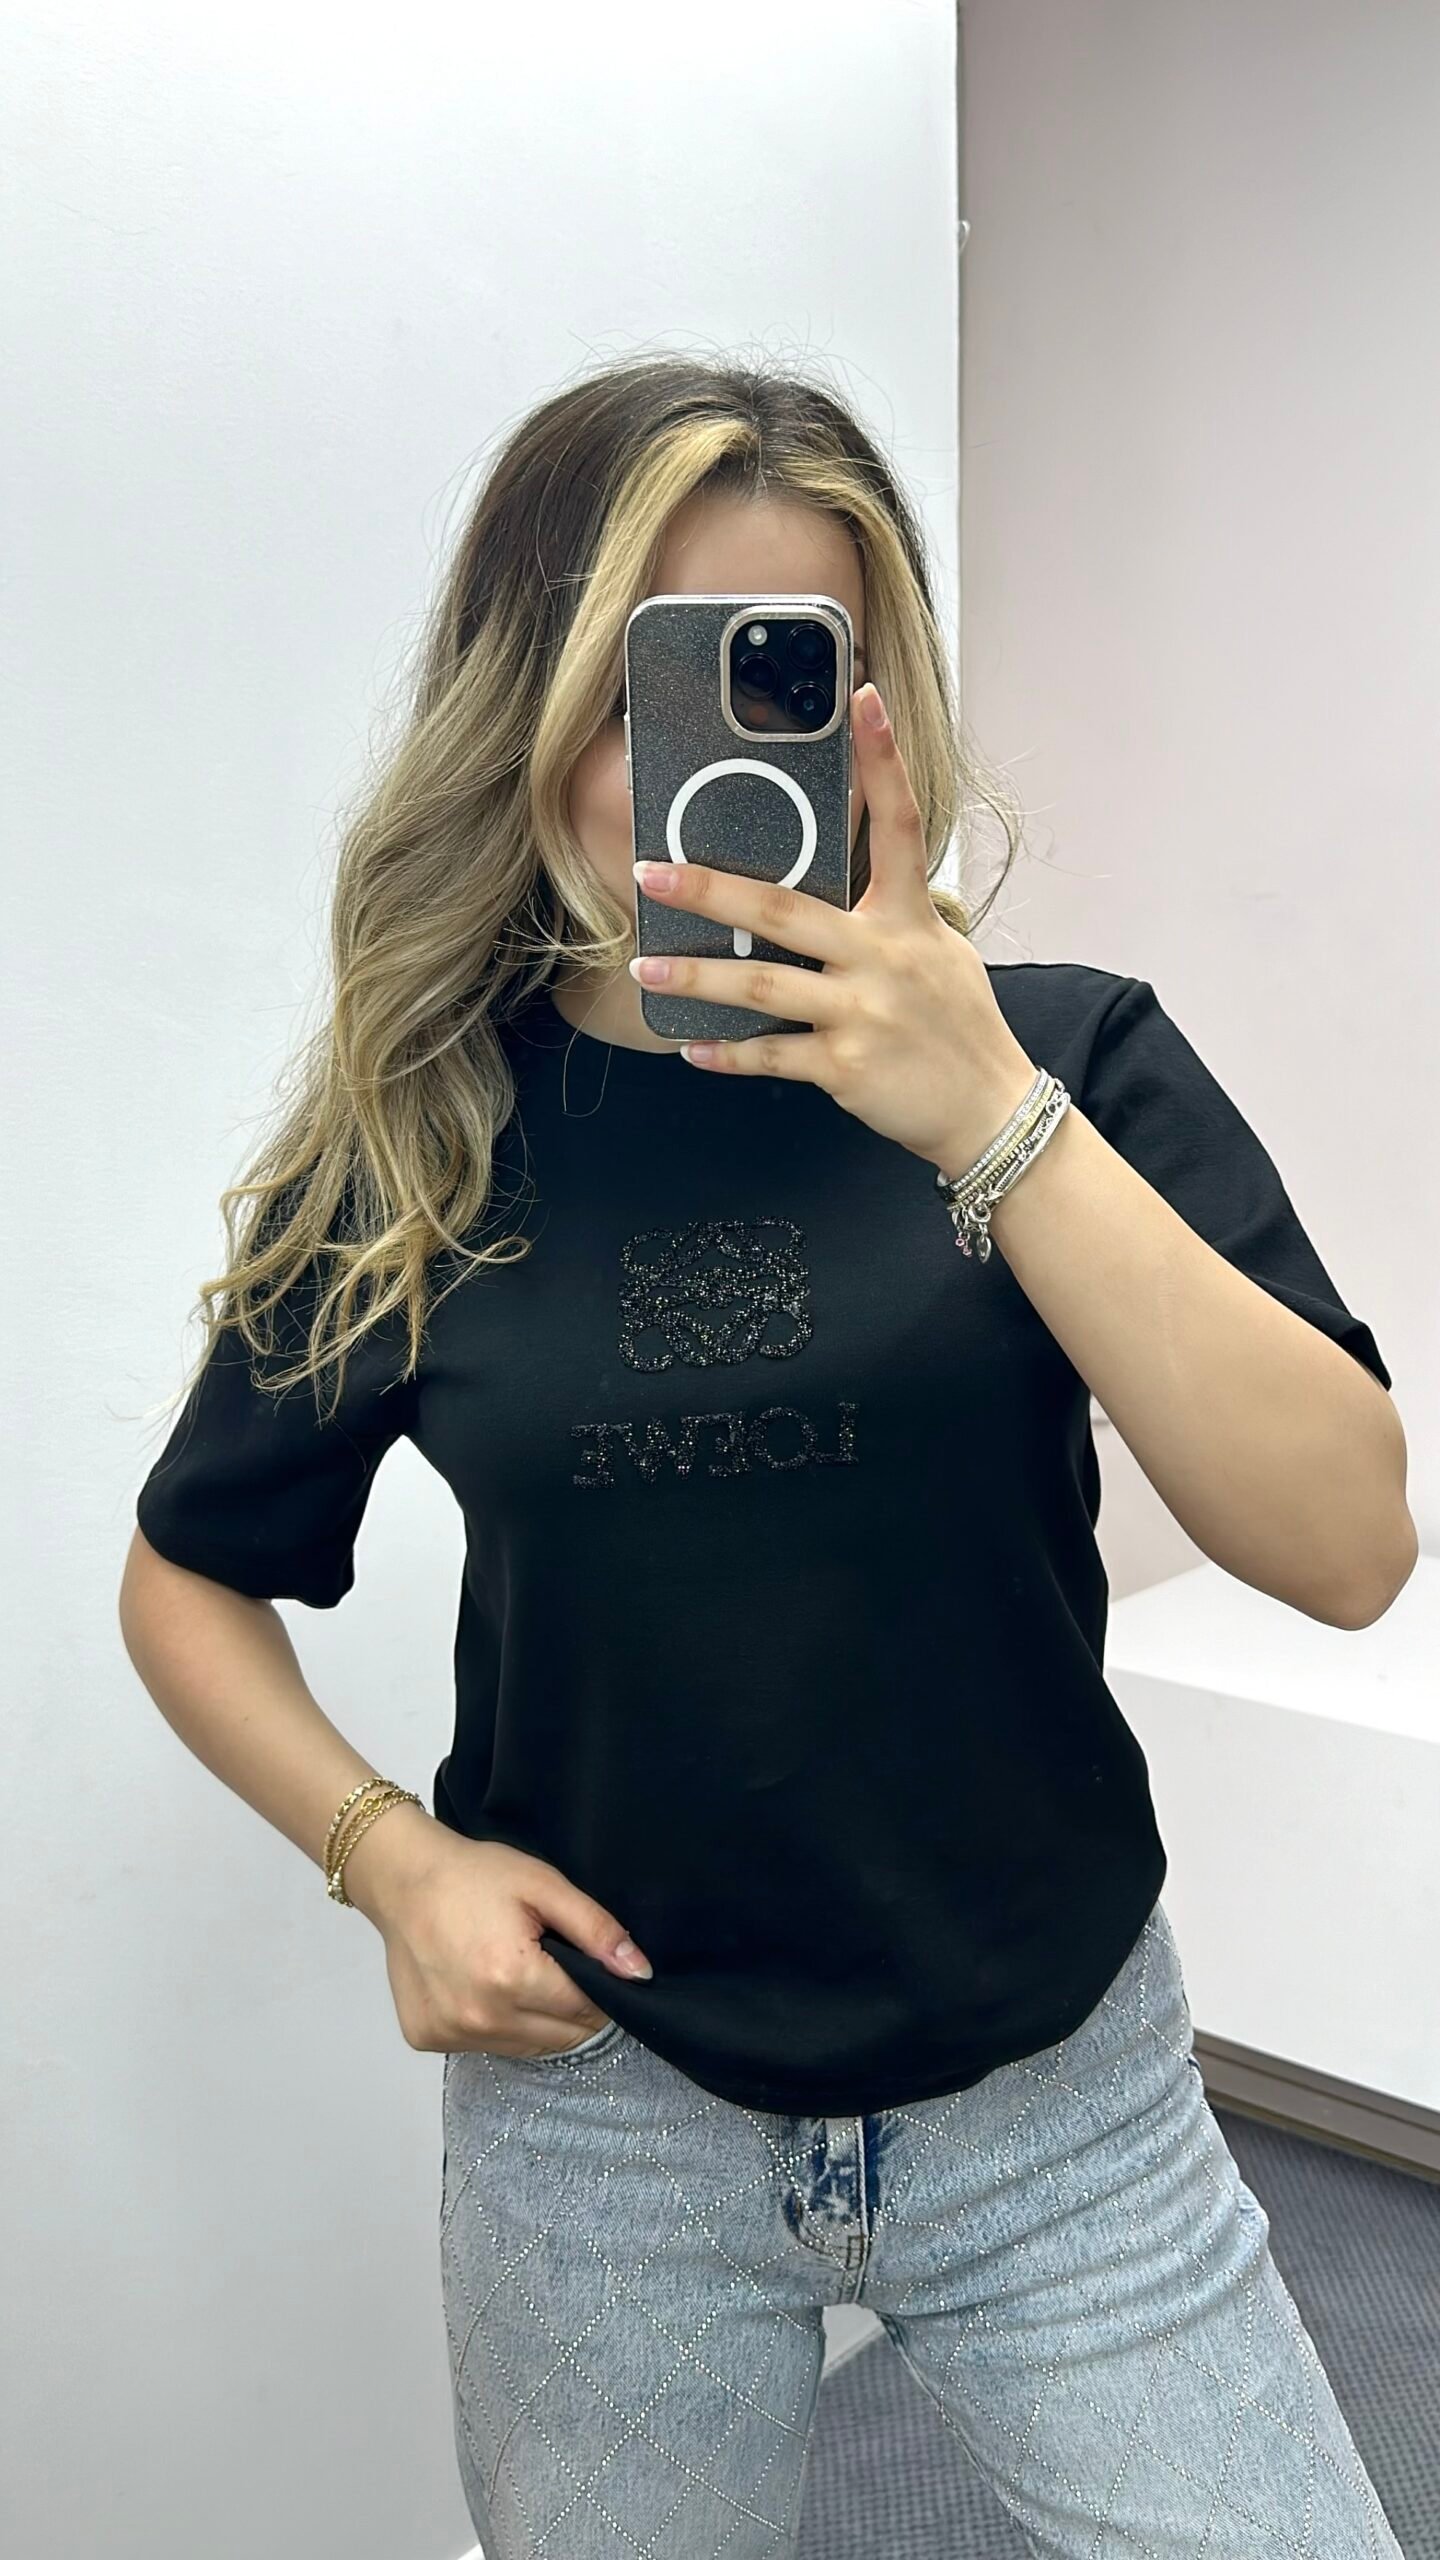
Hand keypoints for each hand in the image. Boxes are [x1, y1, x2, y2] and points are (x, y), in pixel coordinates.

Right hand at [365, 1831, 652, 2058]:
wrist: (402, 1879)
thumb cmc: (475, 1875)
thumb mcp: (543, 1886)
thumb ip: (596, 1930)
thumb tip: (639, 1974)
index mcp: (512, 1979)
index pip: (587, 2009)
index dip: (598, 1985)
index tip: (585, 1960)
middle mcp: (480, 2018)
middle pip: (562, 2037)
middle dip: (570, 2006)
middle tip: (551, 1963)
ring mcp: (451, 2033)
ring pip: (527, 2047)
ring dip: (536, 2020)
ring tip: (517, 1972)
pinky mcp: (428, 2039)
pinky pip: (487, 2045)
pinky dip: (497, 2024)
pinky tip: (484, 1986)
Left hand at [628, 682, 1039, 1180]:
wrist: (990, 1110)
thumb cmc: (960, 1029)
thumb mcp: (938, 954)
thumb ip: (887, 920)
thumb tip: (825, 897)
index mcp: (910, 919)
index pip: (899, 825)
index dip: (883, 759)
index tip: (863, 699)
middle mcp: (884, 957)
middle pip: (785, 909)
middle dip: (712, 888)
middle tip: (653, 871)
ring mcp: (863, 1012)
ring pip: (763, 985)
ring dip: (697, 975)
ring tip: (646, 965)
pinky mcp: (847, 1065)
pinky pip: (772, 1055)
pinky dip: (728, 1053)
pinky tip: (692, 1047)